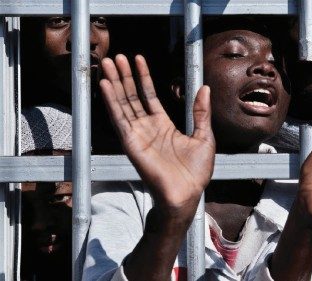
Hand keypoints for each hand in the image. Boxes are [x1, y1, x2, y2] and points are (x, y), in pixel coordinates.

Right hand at [99, 54, 214, 218]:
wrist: (187, 193)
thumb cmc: (196, 171)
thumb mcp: (204, 135)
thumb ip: (201, 112)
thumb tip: (205, 88)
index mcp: (163, 125)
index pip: (149, 95)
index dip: (143, 77)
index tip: (138, 60)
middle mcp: (148, 127)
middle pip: (132, 96)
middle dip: (124, 76)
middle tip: (116, 57)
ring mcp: (138, 134)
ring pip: (123, 103)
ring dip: (115, 83)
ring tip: (108, 63)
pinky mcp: (131, 143)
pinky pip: (120, 118)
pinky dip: (112, 101)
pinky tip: (106, 85)